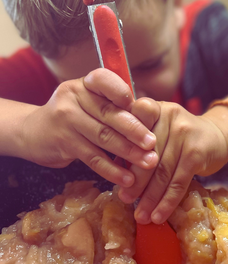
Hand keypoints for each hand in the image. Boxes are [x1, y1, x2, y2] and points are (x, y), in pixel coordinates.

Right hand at [21, 69, 158, 187]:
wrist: (34, 132)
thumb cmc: (76, 117)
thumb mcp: (92, 104)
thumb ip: (117, 108)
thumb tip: (152, 121)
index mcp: (87, 83)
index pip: (105, 80)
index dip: (123, 93)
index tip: (143, 107)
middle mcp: (74, 96)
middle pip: (110, 113)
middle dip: (135, 131)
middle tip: (153, 144)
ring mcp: (66, 118)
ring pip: (103, 137)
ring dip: (129, 153)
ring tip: (148, 163)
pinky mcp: (62, 141)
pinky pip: (93, 157)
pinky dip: (112, 170)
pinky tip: (127, 179)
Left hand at [118, 98, 227, 223]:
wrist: (219, 135)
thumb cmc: (180, 136)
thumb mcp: (160, 128)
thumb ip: (138, 143)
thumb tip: (116, 175)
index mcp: (154, 108)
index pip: (132, 126)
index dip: (121, 146)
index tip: (113, 169)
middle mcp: (169, 116)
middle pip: (146, 154)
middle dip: (134, 181)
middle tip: (124, 199)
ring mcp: (185, 133)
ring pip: (162, 171)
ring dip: (149, 198)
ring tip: (141, 216)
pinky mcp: (197, 153)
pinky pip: (178, 182)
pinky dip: (167, 202)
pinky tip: (159, 216)